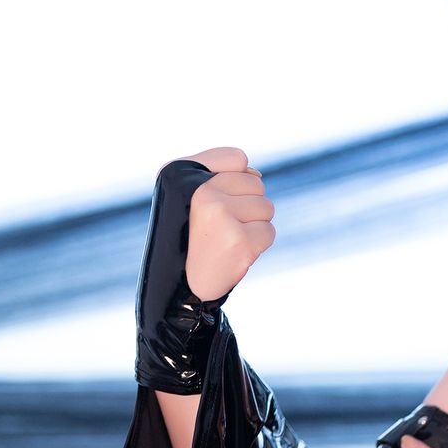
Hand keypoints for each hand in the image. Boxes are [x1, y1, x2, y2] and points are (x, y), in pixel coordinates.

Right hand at [134, 146, 274, 392]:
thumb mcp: (188, 197)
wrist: (179, 289)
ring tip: (227, 240)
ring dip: (254, 226)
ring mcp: (220, 214)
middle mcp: (199, 190)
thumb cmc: (188, 239)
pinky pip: (269, 231)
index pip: (237, 158)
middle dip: (248, 206)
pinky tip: (235, 253)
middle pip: (256, 183)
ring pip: (266, 207)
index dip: (236, 181)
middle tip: (221, 228)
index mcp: (180, 173)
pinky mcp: (238, 240)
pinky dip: (258, 245)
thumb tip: (256, 173)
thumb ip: (219, 175)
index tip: (215, 203)